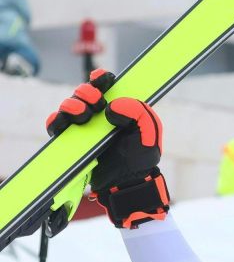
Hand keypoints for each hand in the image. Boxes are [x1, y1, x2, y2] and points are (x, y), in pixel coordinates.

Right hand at [46, 69, 169, 228]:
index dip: (100, 79)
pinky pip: (56, 125)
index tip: (102, 79)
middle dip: (87, 92)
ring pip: (69, 106)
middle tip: (96, 102)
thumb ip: (139, 112)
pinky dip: (56, 120)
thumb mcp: (150, 131)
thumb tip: (112, 106)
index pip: (105, 86)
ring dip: (72, 105)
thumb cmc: (141, 157)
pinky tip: (64, 123)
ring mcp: (84, 127)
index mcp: (118, 108)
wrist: (128, 183)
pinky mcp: (71, 141)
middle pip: (84, 92)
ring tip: (83, 114)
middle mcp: (99, 115)